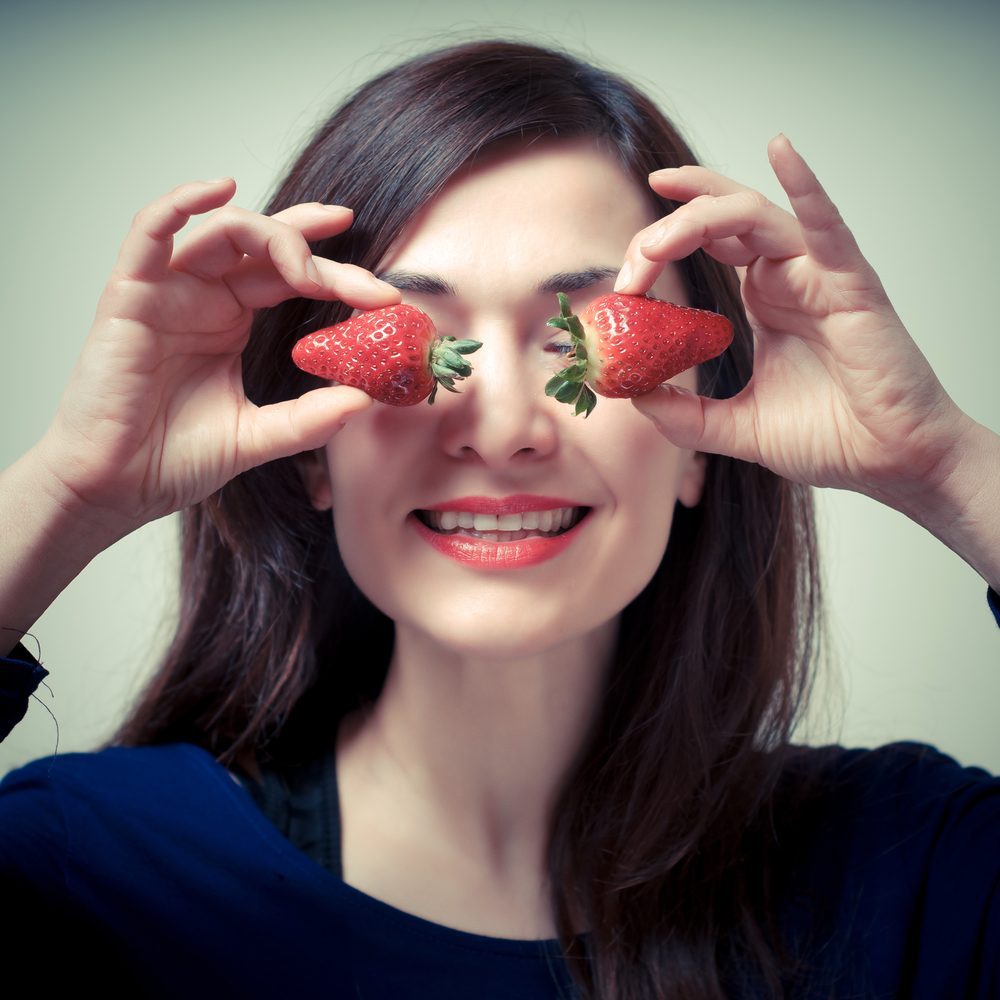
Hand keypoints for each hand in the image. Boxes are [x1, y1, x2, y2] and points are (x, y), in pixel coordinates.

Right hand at [30, 178, 399, 536]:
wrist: (116, 488)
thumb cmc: (172, 459)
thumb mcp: (258, 436)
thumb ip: (309, 419)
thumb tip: (364, 400)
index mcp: (232, 322)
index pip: (290, 278)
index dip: (337, 275)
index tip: (386, 297)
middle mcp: (203, 298)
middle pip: (268, 249)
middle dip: (322, 257)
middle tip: (370, 285)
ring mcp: (168, 292)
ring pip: (223, 231)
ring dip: (275, 236)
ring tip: (309, 269)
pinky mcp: (130, 296)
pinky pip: (149, 233)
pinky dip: (180, 203)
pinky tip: (220, 188)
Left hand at [616, 135, 973, 512]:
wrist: (888, 463)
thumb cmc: (829, 438)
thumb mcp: (734, 427)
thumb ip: (683, 414)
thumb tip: (633, 396)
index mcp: (763, 298)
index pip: (705, 243)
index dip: (658, 247)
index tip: (621, 283)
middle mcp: (788, 276)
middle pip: (718, 220)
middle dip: (664, 233)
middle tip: (631, 266)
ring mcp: (820, 275)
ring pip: (754, 215)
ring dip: (697, 218)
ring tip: (655, 245)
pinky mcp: (852, 285)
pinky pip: (828, 226)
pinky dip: (806, 186)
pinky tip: (781, 150)